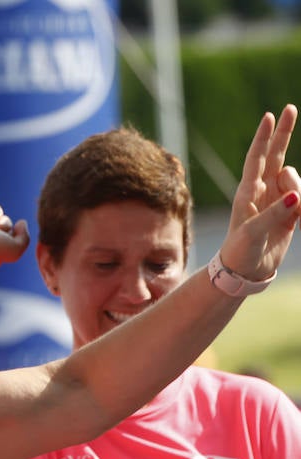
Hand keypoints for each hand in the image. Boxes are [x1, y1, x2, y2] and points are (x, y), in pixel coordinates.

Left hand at [216, 105, 300, 283]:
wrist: (244, 272)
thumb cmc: (240, 251)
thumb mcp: (253, 232)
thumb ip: (275, 213)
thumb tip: (297, 196)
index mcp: (246, 192)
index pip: (256, 158)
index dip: (264, 137)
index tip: (270, 116)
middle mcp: (261, 191)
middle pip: (276, 155)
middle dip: (283, 132)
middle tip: (291, 108)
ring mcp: (275, 199)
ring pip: (296, 179)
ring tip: (297, 211)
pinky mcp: (288, 211)